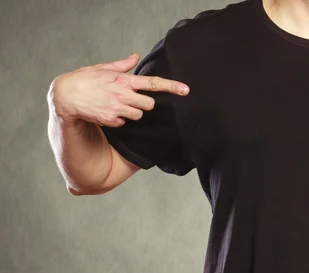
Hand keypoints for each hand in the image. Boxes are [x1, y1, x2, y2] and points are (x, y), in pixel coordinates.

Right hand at [47, 53, 189, 127]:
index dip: (172, 86)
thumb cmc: (84, 80)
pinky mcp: (111, 120)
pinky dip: (119, 120)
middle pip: (150, 105)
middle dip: (144, 104)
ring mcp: (118, 108)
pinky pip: (124, 123)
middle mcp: (123, 94)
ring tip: (116, 105)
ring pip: (139, 115)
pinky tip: (107, 112)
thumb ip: (122, 65)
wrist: (65, 96)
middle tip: (131, 100)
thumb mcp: (103, 68)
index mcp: (124, 80)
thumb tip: (136, 56)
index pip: (153, 83)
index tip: (186, 90)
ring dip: (132, 113)